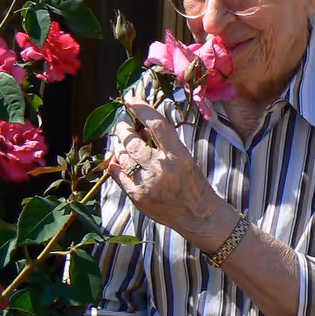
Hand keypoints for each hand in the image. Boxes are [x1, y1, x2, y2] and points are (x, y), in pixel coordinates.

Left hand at [107, 104, 231, 244]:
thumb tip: (140, 126)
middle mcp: (161, 168)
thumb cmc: (194, 183)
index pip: (157, 125)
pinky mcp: (137, 196)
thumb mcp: (186, 157)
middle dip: (124, 128)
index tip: (131, 100)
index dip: (141, 108)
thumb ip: (165, 143)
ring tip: (124, 143)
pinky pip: (117, 174)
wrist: (198, 216)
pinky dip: (116, 163)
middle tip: (124, 125)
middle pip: (133, 141)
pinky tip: (118, 159)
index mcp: (178, 156)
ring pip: (123, 155)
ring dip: (120, 146)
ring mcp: (147, 183)